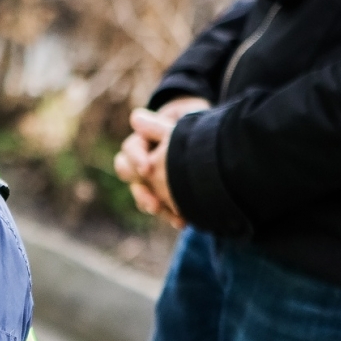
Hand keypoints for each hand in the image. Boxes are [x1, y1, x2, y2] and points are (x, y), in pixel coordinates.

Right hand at [113, 97, 207, 228]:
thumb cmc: (193, 129)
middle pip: (128, 175)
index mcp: (143, 142)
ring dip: (151, 204)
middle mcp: (142, 162)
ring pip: (142, 195)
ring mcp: (151, 180)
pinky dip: (170, 214)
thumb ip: (158, 126)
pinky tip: (181, 221)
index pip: (130, 149)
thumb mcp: (180, 125)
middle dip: (139, 190)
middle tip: (152, 202)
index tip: (147, 169)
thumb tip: (135, 118)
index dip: (136, 158)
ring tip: (163, 212)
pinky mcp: (164, 195)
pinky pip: (162, 207)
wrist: (213, 140)